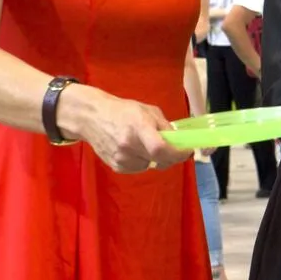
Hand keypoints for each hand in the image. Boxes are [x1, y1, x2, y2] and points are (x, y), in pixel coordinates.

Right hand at [62, 86, 191, 173]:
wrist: (92, 118)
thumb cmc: (123, 111)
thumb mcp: (148, 111)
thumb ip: (165, 126)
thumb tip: (179, 140)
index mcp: (139, 128)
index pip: (160, 148)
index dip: (178, 153)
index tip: (188, 151)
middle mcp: (128, 145)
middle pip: (159, 160)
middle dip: (171, 156)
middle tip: (173, 148)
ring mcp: (121, 158)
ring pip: (150, 165)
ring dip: (154, 158)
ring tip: (144, 143)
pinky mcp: (116, 167)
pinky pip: (138, 168)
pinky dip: (142, 160)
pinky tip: (134, 149)